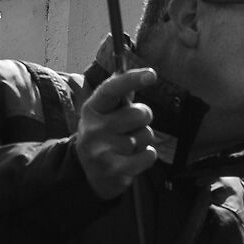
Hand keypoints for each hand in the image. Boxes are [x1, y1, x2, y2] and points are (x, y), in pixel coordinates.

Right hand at [75, 67, 172, 199]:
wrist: (93, 173)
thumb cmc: (106, 135)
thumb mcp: (106, 113)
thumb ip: (121, 93)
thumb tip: (140, 71)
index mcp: (92, 109)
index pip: (111, 89)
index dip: (131, 79)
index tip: (151, 74)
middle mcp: (93, 128)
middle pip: (138, 114)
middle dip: (144, 118)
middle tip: (133, 126)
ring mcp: (101, 150)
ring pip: (145, 135)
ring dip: (144, 140)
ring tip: (129, 145)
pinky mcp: (113, 169)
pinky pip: (149, 155)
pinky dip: (148, 156)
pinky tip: (134, 158)